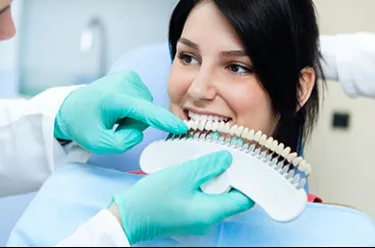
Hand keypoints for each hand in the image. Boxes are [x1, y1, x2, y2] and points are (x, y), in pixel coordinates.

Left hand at [54, 70, 187, 153]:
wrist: (72, 106)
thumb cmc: (82, 124)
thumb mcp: (97, 143)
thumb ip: (122, 143)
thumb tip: (138, 133)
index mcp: (114, 98)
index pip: (144, 111)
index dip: (164, 121)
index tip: (181, 126)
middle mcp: (124, 83)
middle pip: (146, 114)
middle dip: (133, 124)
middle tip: (113, 124)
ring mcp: (129, 77)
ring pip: (146, 107)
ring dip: (133, 117)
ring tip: (114, 115)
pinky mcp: (131, 76)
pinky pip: (143, 100)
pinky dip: (133, 109)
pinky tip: (118, 107)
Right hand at [110, 151, 254, 243]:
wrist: (127, 216)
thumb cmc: (153, 198)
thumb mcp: (183, 175)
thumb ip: (208, 166)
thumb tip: (228, 159)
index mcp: (212, 213)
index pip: (244, 200)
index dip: (247, 180)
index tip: (244, 162)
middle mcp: (208, 220)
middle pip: (230, 196)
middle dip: (227, 175)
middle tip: (220, 154)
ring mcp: (197, 219)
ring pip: (214, 195)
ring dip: (212, 178)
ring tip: (204, 160)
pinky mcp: (187, 215)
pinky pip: (202, 198)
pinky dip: (200, 184)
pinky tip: (191, 171)